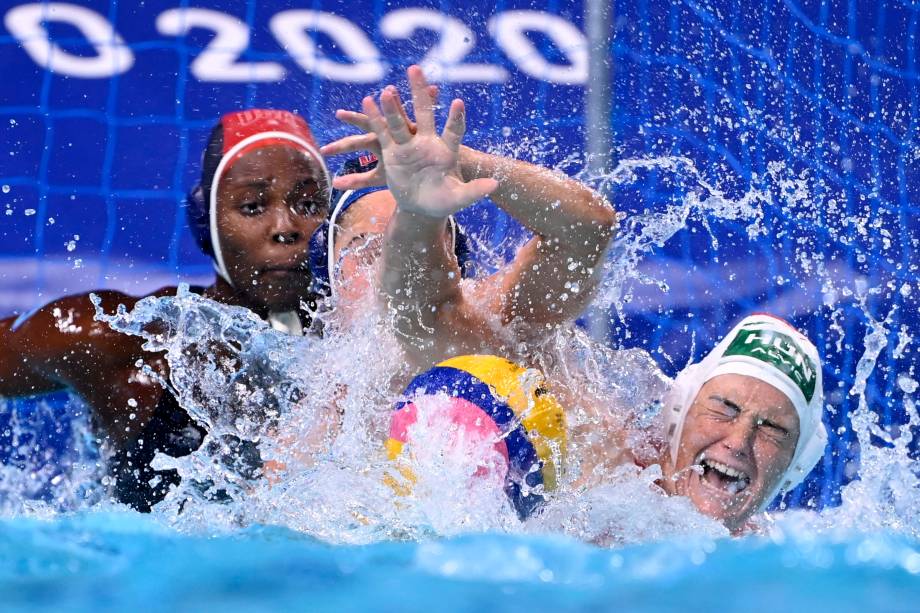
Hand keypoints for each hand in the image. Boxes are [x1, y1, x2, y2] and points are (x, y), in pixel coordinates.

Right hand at [323, 65, 496, 216]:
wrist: (421, 207)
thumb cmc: (443, 201)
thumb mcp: (458, 198)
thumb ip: (474, 191)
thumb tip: (495, 184)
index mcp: (446, 151)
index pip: (453, 130)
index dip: (455, 118)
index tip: (457, 102)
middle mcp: (427, 142)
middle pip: (424, 113)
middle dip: (419, 92)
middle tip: (415, 70)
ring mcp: (409, 145)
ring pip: (399, 122)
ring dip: (393, 107)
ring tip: (388, 91)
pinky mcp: (392, 152)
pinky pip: (383, 132)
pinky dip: (376, 118)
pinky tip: (368, 101)